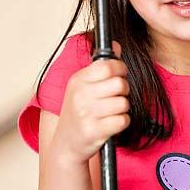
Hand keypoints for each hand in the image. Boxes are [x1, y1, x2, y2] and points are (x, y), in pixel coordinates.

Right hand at [52, 40, 130, 164]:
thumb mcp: (82, 86)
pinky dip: (122, 123)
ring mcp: (87, 114)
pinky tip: (111, 124)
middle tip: (116, 96)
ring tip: (110, 112)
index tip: (120, 74)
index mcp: (77, 80)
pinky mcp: (95, 131)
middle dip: (123, 91)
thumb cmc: (77, 113)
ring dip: (122, 109)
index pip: (107, 66)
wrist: (66, 145)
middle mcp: (80, 95)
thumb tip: (117, 45)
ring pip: (123, 103)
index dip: (120, 69)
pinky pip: (123, 120)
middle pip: (120, 84)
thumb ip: (100, 66)